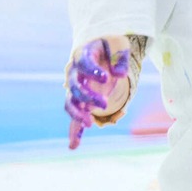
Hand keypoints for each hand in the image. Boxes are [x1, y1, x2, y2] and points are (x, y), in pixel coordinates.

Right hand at [64, 35, 130, 149]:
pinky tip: (74, 146)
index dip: (92, 71)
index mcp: (82, 55)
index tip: (107, 77)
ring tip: (90, 124)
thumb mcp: (119, 45)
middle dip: (88, 97)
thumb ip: (119, 57)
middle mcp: (74, 73)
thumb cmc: (111, 46)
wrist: (102, 50)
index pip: (83, 63)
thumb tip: (120, 75)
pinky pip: (75, 116)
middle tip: (105, 104)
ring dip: (78, 115)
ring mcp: (75, 88)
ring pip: (71, 103)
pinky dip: (74, 131)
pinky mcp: (81, 100)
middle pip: (75, 87)